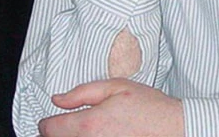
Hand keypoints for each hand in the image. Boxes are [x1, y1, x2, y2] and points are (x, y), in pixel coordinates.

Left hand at [38, 78, 183, 136]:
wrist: (170, 128)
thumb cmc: (147, 106)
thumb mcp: (116, 86)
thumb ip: (82, 92)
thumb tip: (58, 99)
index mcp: (88, 123)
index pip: (49, 129)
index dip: (48, 121)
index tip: (53, 118)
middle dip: (58, 132)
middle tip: (69, 123)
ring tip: (87, 129)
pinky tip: (99, 134)